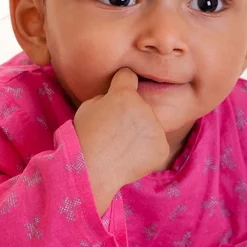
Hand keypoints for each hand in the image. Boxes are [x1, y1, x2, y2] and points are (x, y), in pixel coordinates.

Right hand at [73, 68, 169, 214]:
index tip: (120, 87)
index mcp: (124, 94)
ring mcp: (156, 128)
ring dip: (141, 132)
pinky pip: (156, 143)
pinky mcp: (162, 147)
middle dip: (131, 114)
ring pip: (150, 125)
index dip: (121, 82)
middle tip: (115, 131)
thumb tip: (116, 99)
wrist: (91, 170)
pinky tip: (130, 157)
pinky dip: (147, 150)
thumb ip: (106, 98)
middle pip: (140, 105)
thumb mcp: (88, 107)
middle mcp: (144, 107)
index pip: (129, 76)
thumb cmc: (84, 137)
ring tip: (121, 147)